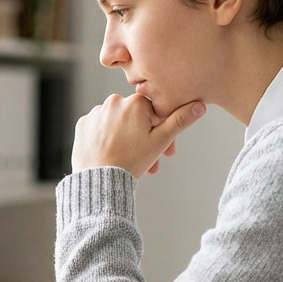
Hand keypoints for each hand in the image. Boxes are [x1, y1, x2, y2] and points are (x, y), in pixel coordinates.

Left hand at [72, 95, 206, 176]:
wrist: (100, 180)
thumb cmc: (131, 162)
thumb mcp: (160, 142)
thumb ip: (180, 121)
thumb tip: (200, 105)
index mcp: (135, 102)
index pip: (154, 112)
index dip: (162, 132)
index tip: (165, 152)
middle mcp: (113, 101)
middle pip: (135, 119)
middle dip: (145, 139)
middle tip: (149, 161)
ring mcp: (96, 112)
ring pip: (118, 124)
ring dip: (126, 139)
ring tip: (130, 160)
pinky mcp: (83, 124)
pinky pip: (100, 128)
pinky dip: (107, 139)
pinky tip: (112, 154)